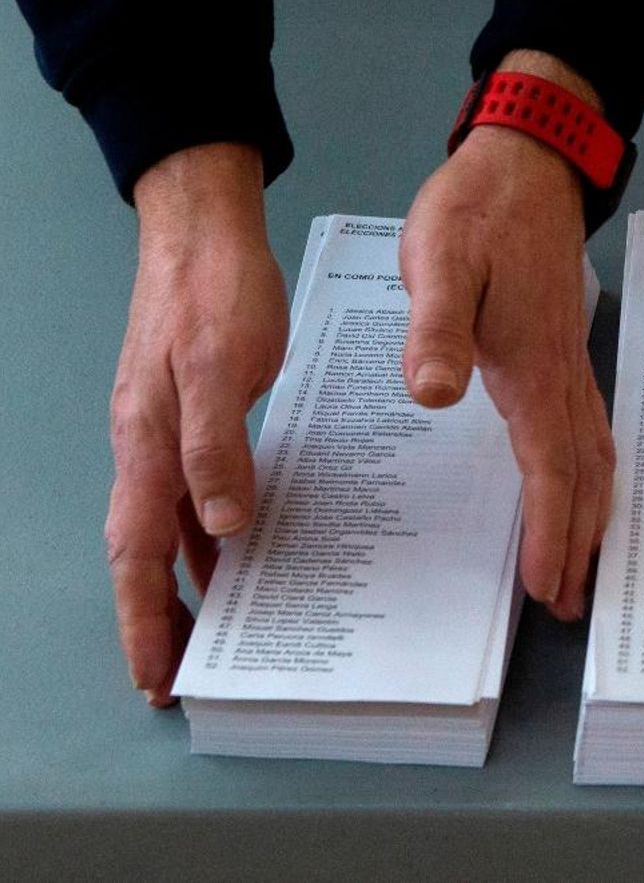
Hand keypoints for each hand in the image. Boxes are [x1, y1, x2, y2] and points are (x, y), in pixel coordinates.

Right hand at [107, 143, 287, 705]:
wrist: (204, 230)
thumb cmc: (212, 290)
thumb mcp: (221, 367)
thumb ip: (216, 447)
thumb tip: (222, 527)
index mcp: (146, 443)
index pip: (139, 554)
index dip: (146, 616)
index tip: (157, 672)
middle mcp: (148, 446)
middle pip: (146, 554)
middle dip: (159, 617)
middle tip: (181, 674)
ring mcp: (167, 431)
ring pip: (171, 528)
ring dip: (190, 582)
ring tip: (217, 632)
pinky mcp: (194, 414)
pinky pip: (197, 492)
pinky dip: (214, 533)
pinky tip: (243, 550)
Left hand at [399, 55, 614, 621]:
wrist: (527, 165)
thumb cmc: (477, 213)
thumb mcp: (440, 262)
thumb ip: (436, 328)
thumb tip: (435, 396)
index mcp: (533, 368)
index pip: (548, 468)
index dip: (547, 531)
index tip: (543, 586)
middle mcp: (563, 377)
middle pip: (583, 478)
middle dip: (578, 544)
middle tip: (568, 604)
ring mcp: (571, 366)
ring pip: (595, 459)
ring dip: (590, 517)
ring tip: (579, 567)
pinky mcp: (564, 353)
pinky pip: (590, 434)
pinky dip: (589, 479)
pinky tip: (576, 489)